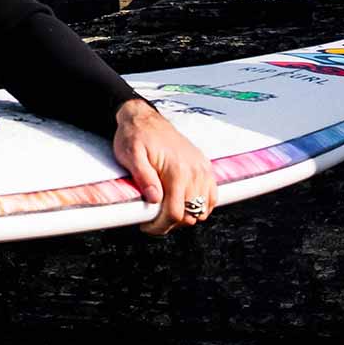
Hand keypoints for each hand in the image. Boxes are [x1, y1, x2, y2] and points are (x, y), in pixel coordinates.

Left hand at [112, 98, 217, 235]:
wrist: (145, 118)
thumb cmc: (135, 136)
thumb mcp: (131, 155)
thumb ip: (144, 177)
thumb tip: (154, 199)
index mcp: (176, 170)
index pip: (176, 213)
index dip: (161, 226)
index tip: (147, 225)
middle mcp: (194, 171)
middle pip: (190, 215)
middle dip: (171, 223)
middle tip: (153, 219)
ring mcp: (202, 169)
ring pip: (203, 210)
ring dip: (186, 216)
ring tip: (167, 211)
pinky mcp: (205, 167)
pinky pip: (212, 197)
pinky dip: (201, 206)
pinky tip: (184, 203)